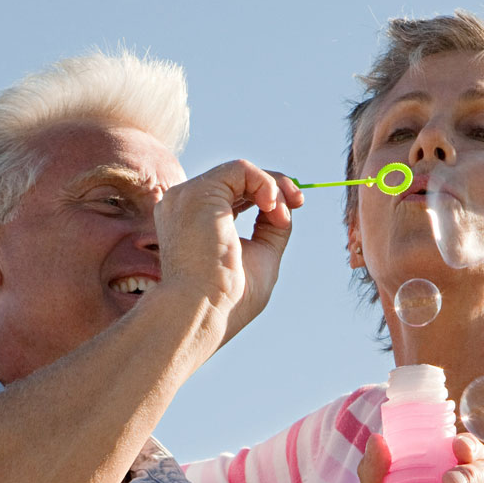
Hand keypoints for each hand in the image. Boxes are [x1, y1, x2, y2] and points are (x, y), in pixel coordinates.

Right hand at [154, 160, 302, 344]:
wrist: (202, 313)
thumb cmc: (228, 299)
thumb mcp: (259, 257)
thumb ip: (269, 230)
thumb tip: (286, 207)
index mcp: (193, 221)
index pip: (232, 193)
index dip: (266, 194)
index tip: (293, 209)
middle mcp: (185, 205)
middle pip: (237, 179)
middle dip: (276, 186)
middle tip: (298, 203)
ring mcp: (188, 197)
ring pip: (241, 171)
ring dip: (274, 188)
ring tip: (282, 217)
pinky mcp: (199, 193)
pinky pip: (241, 169)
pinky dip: (265, 183)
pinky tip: (271, 206)